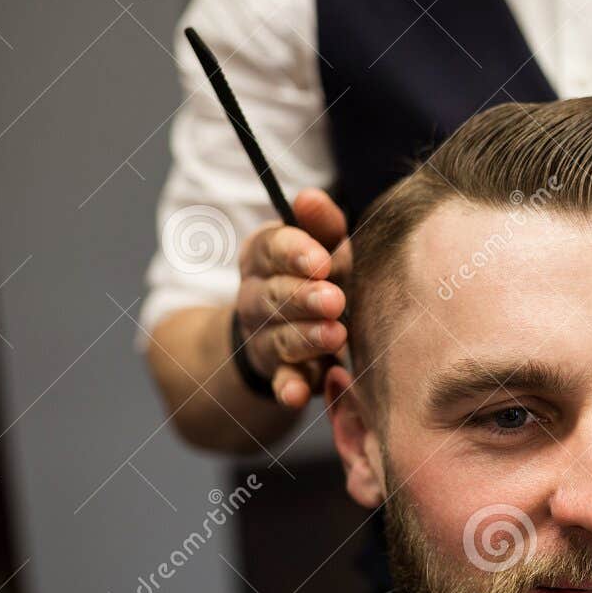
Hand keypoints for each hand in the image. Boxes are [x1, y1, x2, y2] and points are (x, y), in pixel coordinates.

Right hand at [234, 187, 351, 406]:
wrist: (290, 327)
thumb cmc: (319, 275)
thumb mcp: (323, 245)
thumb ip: (320, 224)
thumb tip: (309, 196)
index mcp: (263, 256)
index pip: (270, 248)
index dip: (294, 253)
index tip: (321, 259)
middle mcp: (256, 296)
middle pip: (274, 295)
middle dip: (303, 297)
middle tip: (334, 299)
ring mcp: (264, 337)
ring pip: (280, 338)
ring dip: (306, 338)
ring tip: (335, 335)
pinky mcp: (279, 373)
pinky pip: (281, 382)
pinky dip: (289, 389)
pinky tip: (299, 396)